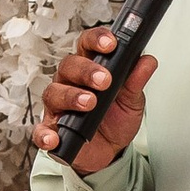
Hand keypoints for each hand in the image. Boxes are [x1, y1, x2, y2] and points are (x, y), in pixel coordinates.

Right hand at [38, 29, 156, 173]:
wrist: (110, 150)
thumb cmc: (115, 119)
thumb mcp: (131, 100)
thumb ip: (136, 81)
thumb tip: (147, 61)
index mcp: (89, 69)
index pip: (87, 45)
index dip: (96, 40)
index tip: (110, 44)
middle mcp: (70, 82)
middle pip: (69, 66)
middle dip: (86, 71)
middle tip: (104, 81)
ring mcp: (59, 105)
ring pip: (54, 92)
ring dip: (71, 96)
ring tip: (89, 103)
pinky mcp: (52, 129)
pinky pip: (42, 130)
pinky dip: (45, 134)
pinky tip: (54, 137)